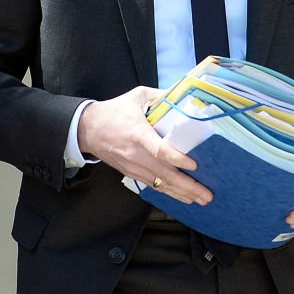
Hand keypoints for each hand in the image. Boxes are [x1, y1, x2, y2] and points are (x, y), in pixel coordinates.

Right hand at [77, 86, 211, 205]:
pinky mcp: (131, 173)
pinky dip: (169, 193)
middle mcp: (136, 155)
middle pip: (164, 174)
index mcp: (138, 134)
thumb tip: (184, 93)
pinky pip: (153, 185)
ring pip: (160, 184)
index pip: (159, 150)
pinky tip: (183, 197)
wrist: (87, 129)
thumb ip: (160, 95)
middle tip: (207, 195)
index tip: (194, 165)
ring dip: (182, 194)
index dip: (177, 158)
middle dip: (188, 186)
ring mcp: (133, 167)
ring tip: (201, 200)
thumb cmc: (114, 111)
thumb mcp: (137, 96)